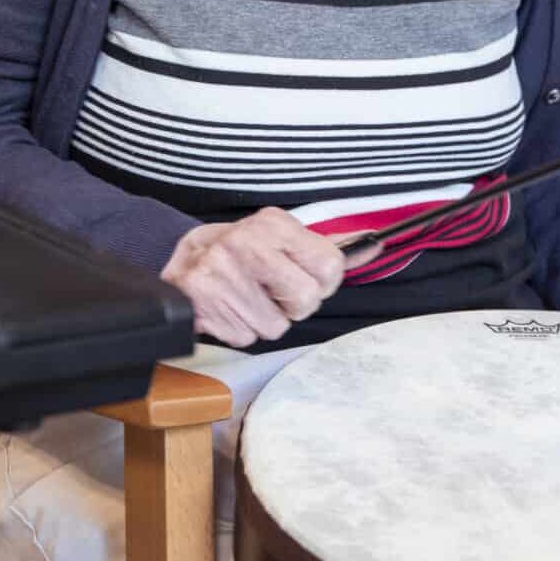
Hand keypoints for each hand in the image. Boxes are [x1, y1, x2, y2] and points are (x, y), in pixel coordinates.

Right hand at [161, 207, 378, 348]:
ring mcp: (221, 271)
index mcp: (274, 223)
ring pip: (275, 326)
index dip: (322, 284)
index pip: (331, 266)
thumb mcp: (280, 239)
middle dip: (292, 306)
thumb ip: (325, 248)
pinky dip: (238, 329)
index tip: (302, 279)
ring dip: (263, 321)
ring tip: (244, 299)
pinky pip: (245, 337)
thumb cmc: (242, 253)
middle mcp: (247, 242)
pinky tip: (227, 308)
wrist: (183, 262)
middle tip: (271, 293)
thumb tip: (376, 247)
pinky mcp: (201, 300)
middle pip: (306, 300)